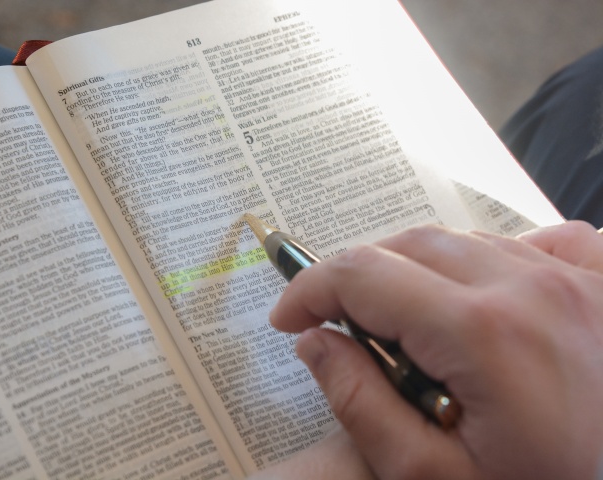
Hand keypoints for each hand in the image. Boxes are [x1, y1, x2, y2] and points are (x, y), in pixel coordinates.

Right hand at [270, 221, 602, 479]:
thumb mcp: (434, 479)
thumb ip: (362, 405)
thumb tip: (316, 343)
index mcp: (481, 333)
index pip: (362, 274)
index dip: (310, 291)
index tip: (290, 318)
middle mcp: (530, 288)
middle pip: (408, 247)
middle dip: (357, 278)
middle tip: (340, 325)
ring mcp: (578, 280)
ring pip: (464, 242)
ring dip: (418, 271)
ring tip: (409, 325)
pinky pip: (542, 241)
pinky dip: (498, 255)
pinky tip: (486, 292)